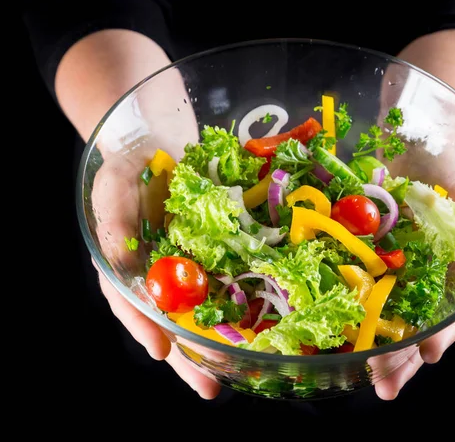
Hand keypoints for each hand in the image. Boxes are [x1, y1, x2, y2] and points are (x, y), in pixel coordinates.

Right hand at [87, 72, 222, 398]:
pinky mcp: (213, 257)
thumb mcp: (113, 190)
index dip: (144, 329)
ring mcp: (186, 270)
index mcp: (126, 268)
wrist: (159, 147)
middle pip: (169, 323)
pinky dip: (240, 305)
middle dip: (188, 356)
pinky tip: (260, 325)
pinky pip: (226, 283)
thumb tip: (124, 267)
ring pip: (200, 313)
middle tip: (209, 387)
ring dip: (218, 342)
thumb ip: (114, 225)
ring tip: (239, 371)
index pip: (130, 306)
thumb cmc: (129, 172)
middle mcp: (156, 277)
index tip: (162, 352)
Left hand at [370, 67, 454, 398]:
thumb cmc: (449, 172)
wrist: (414, 146)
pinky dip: (342, 310)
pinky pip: (351, 286)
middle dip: (399, 359)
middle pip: (411, 328)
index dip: (439, 336)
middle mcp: (417, 280)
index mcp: (447, 273)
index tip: (427, 356)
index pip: (448, 314)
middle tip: (384, 386)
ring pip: (380, 319)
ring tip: (359, 374)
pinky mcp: (360, 257)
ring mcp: (387, 272)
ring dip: (371, 348)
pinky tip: (330, 334)